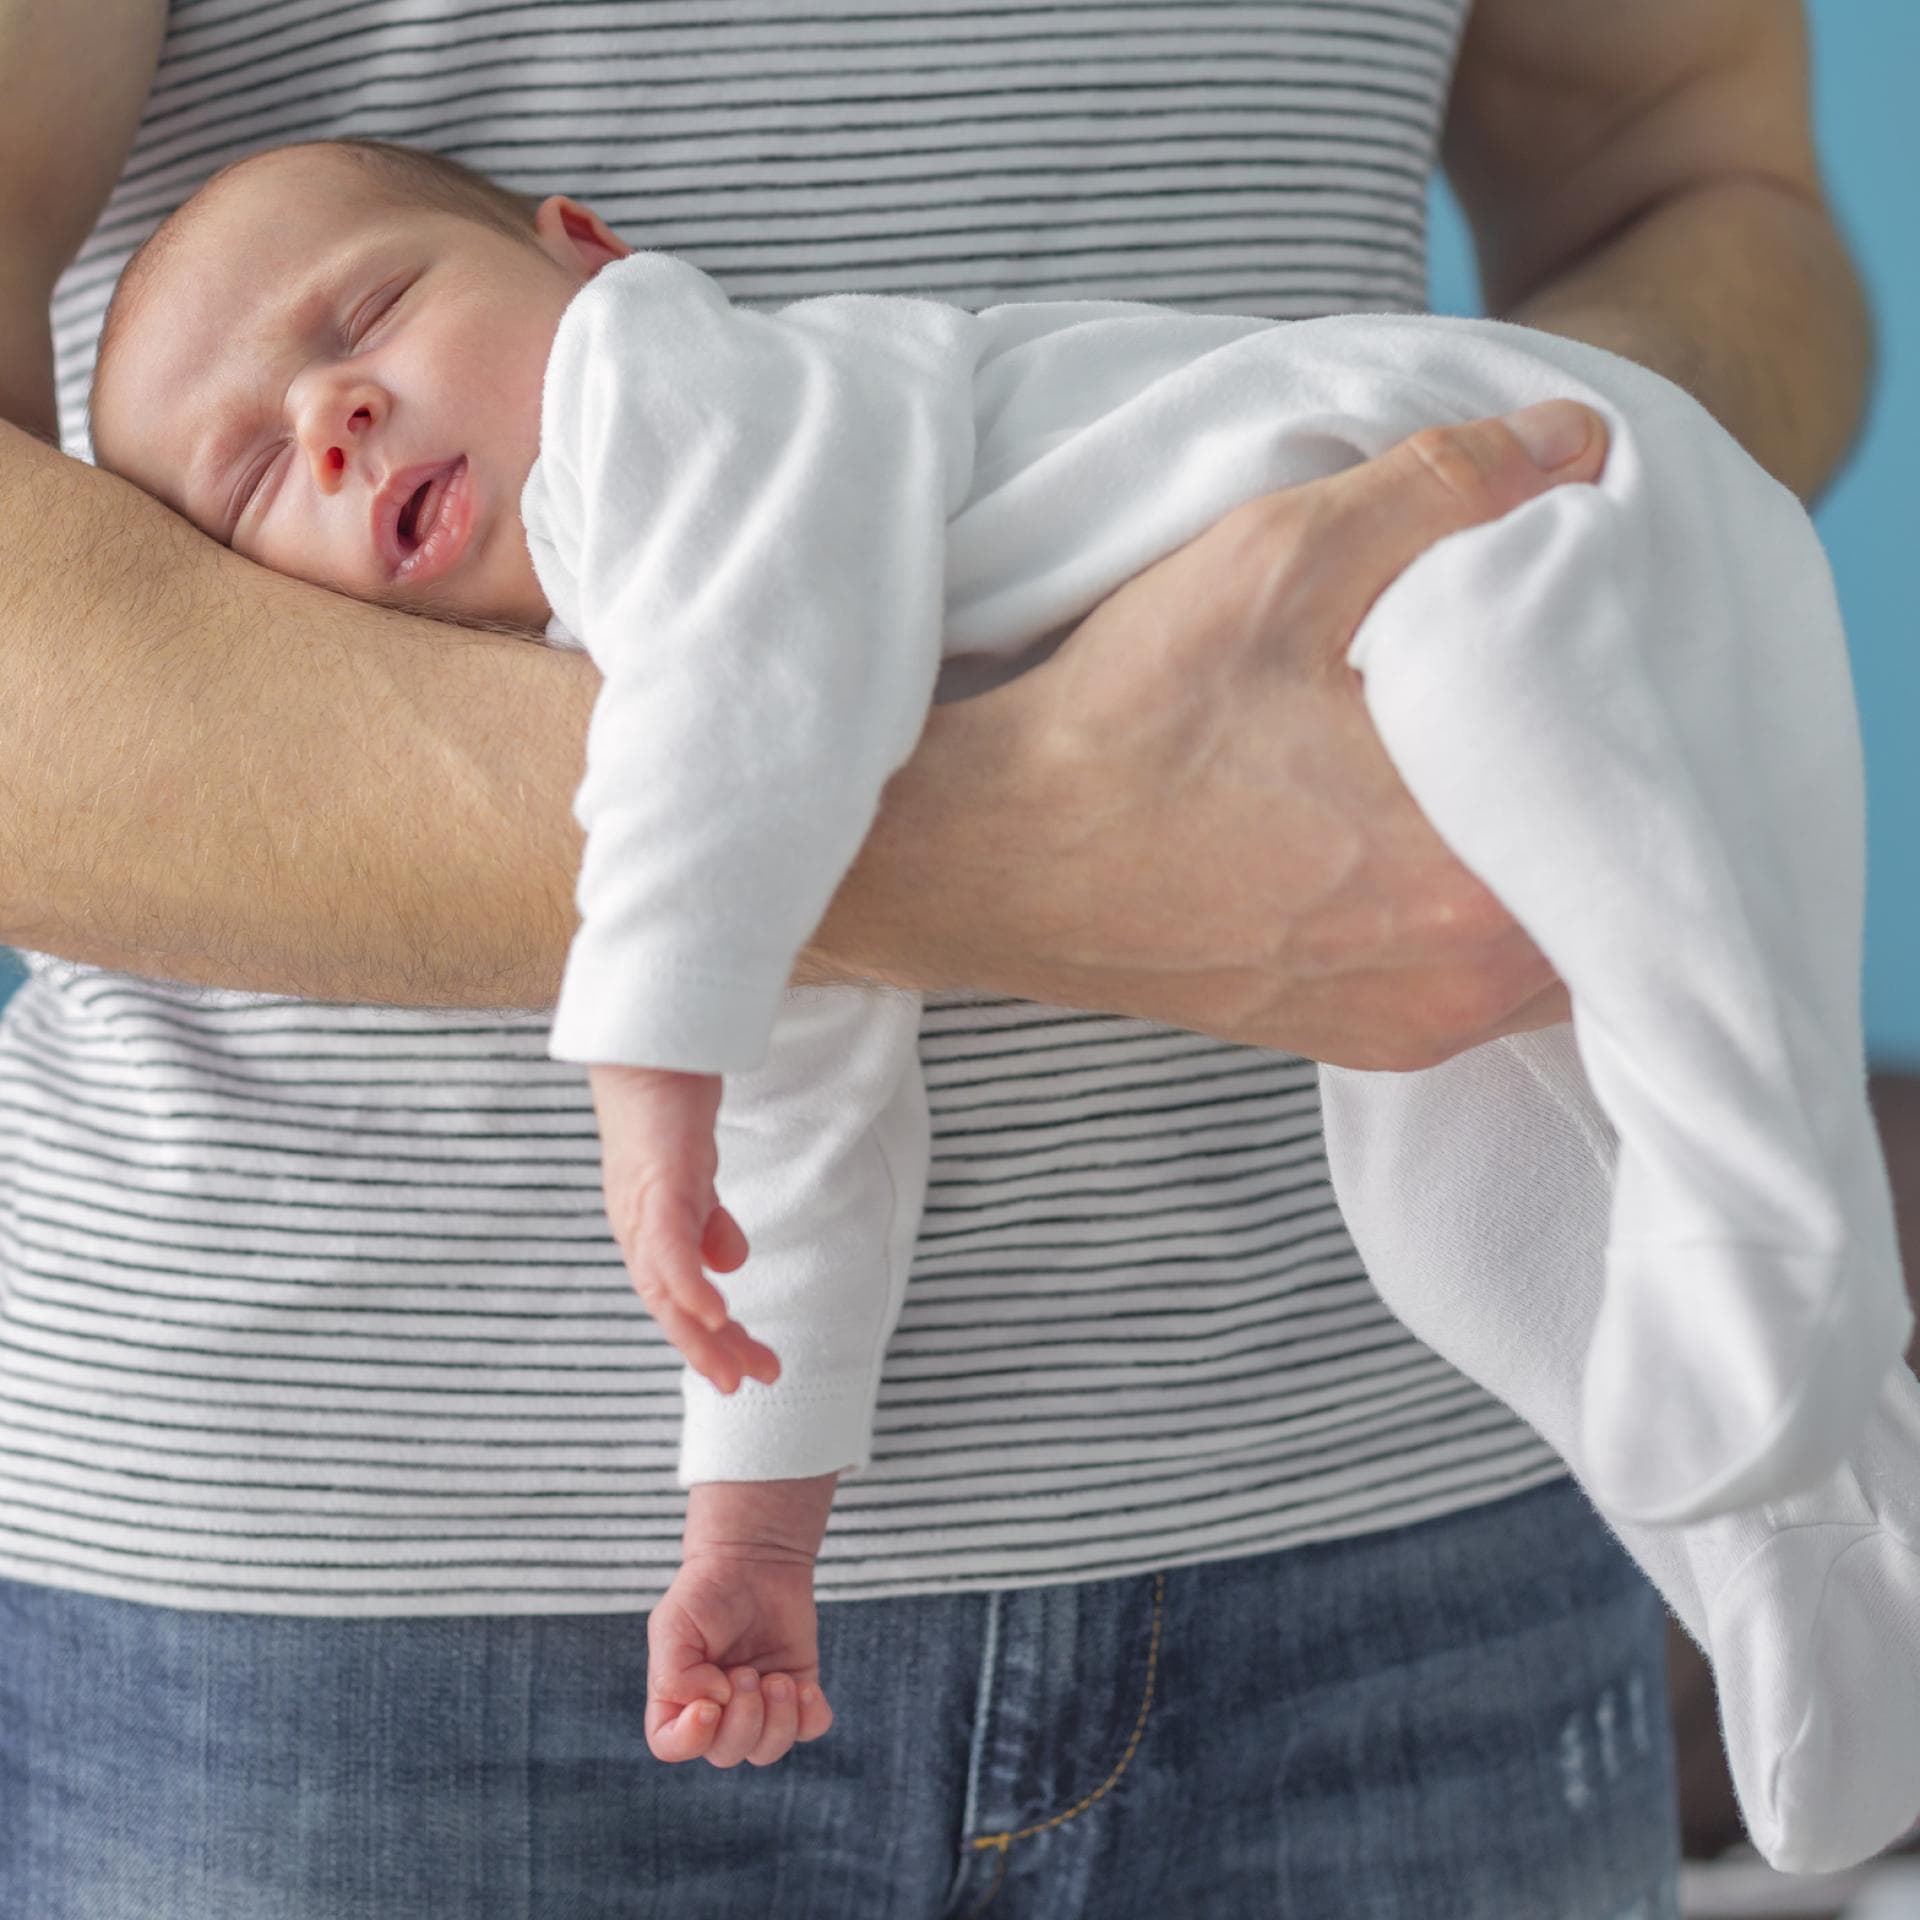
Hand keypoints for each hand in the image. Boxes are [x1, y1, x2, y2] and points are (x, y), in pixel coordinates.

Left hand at [588, 1062, 778, 1390]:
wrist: (648, 1042)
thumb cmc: (669, 1104)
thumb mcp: (697, 1174)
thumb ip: (708, 1220)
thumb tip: (728, 1264)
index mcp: (647, 1227)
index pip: (674, 1296)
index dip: (705, 1337)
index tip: (742, 1370)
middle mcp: (636, 1225)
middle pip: (667, 1304)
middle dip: (706, 1351)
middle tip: (746, 1384)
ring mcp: (643, 1204)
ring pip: (665, 1286)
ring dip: (700, 1333)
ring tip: (735, 1367)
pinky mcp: (657, 1180)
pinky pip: (669, 1244)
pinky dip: (687, 1283)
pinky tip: (711, 1312)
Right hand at [645, 1548, 833, 1767]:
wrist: (754, 1559)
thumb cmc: (706, 1591)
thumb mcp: (672, 1624)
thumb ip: (674, 1676)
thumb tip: (712, 1705)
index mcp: (679, 1698)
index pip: (672, 1746)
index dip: (691, 1738)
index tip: (709, 1703)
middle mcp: (718, 1711)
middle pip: (726, 1753)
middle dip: (743, 1717)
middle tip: (746, 1672)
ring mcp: (760, 1705)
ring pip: (768, 1750)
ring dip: (777, 1720)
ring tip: (777, 1678)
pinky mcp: (797, 1692)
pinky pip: (810, 1729)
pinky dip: (810, 1716)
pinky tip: (804, 1686)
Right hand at [822, 402, 1605, 1069]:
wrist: (991, 857)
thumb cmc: (1125, 721)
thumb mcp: (1277, 560)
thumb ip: (1443, 490)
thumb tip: (1573, 443)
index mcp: (1471, 877)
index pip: (1645, 791)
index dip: (1645, 705)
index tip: (1614, 641)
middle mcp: (1460, 981)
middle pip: (1613, 878)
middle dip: (1606, 783)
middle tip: (1574, 690)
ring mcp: (1408, 1025)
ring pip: (1552, 941)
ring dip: (1548, 857)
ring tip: (1504, 762)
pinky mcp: (1355, 1039)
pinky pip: (1477, 978)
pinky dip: (1483, 910)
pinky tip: (1431, 838)